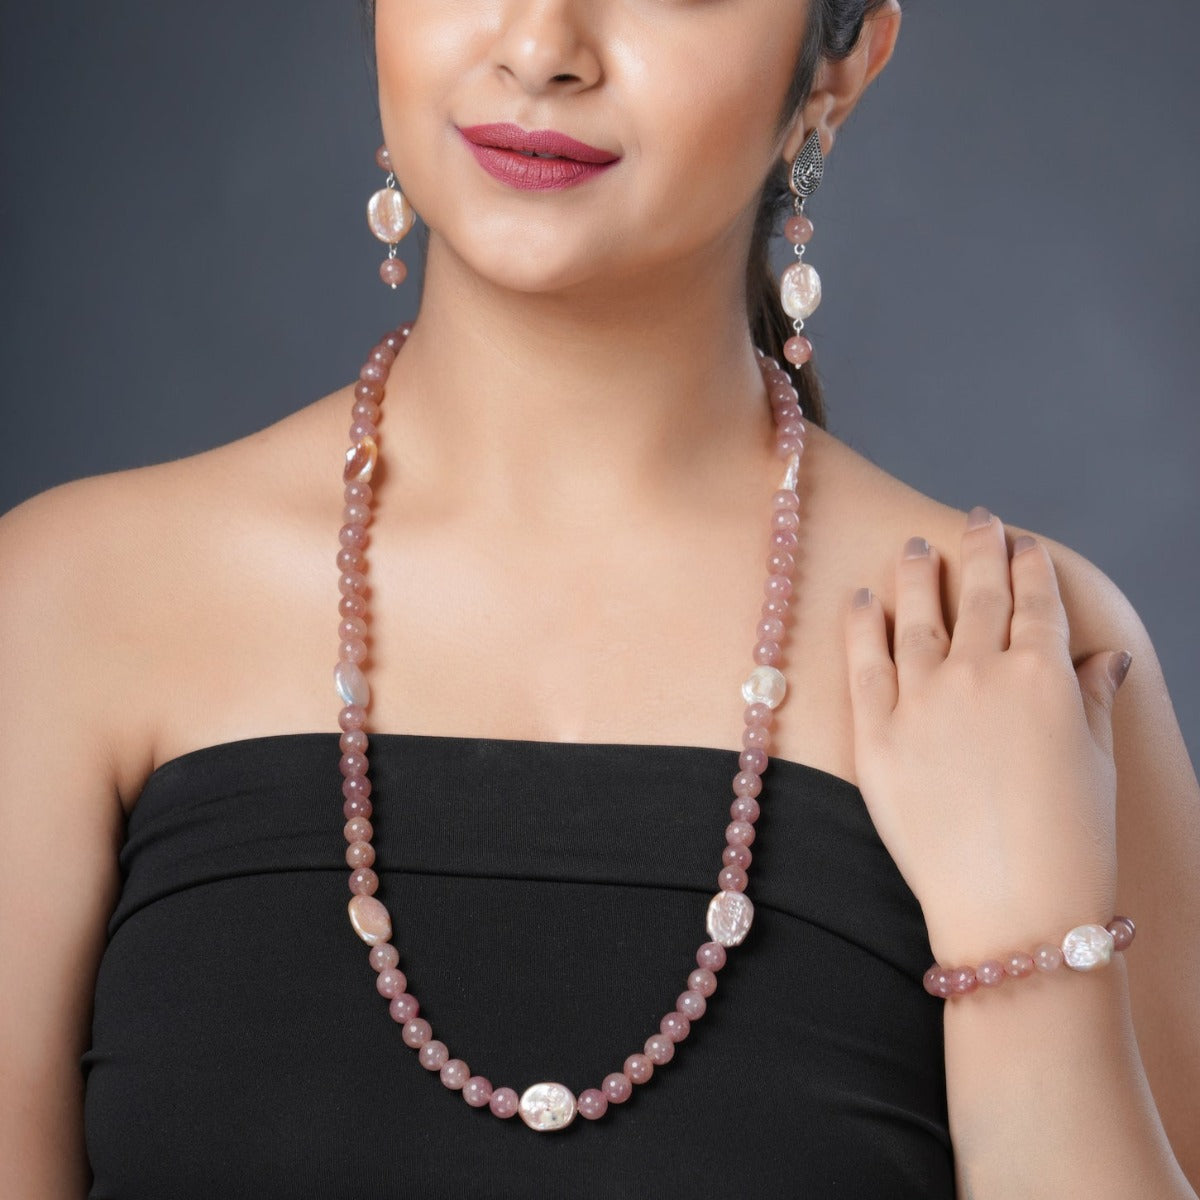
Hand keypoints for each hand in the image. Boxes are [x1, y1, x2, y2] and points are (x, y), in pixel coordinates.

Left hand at [842, 507, 1131, 965]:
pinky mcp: (875, 733)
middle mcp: (981, 674)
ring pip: (917, 616)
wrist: (1011, 911)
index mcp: (1044, 676)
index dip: (1028, 565)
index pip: (1035, 601)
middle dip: (979, 548)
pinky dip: (861, 624)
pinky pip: (862, 662)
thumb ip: (1090, 697)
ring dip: (917, 574)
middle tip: (975, 520)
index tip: (1020, 542)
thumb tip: (1104, 654)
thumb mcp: (1097, 763)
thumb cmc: (1070, 845)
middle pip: (979, 594)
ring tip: (914, 547)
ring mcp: (923, 700)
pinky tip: (861, 599)